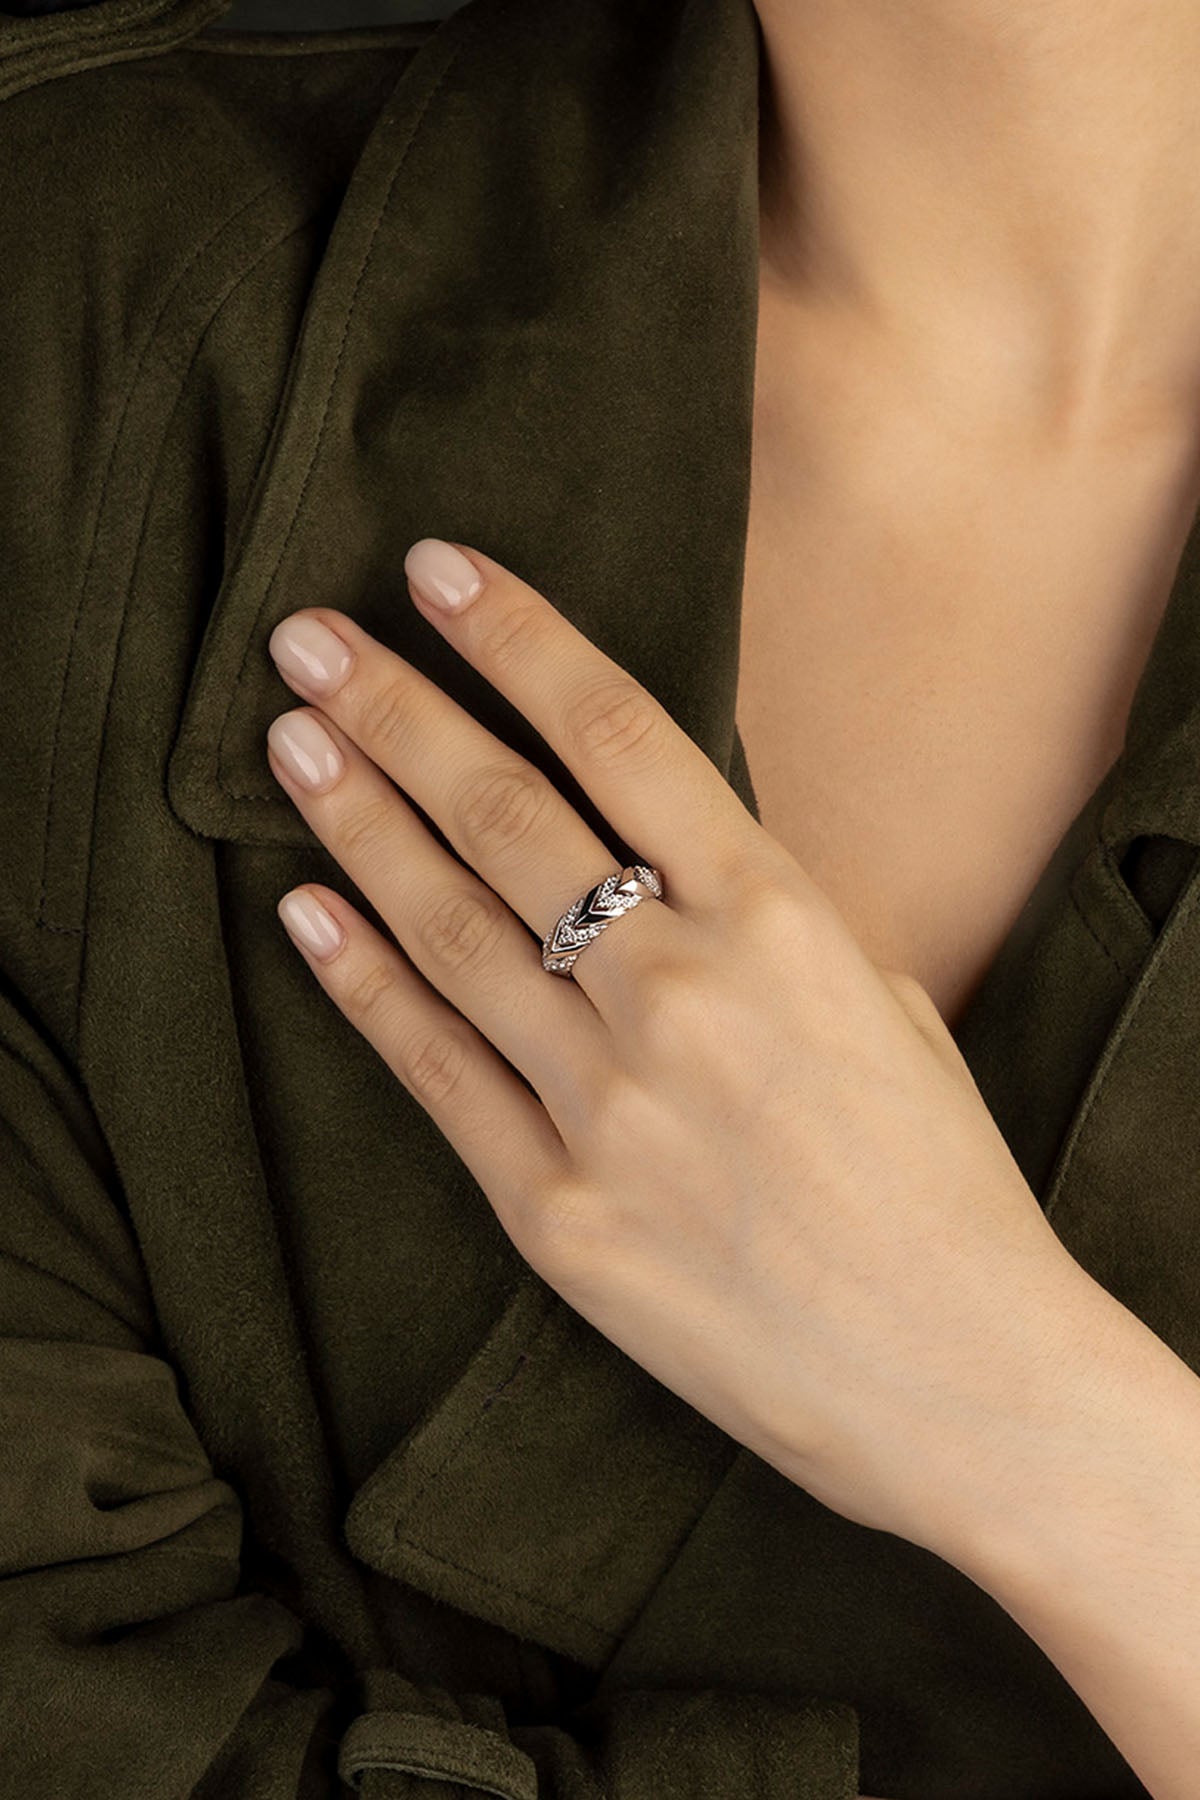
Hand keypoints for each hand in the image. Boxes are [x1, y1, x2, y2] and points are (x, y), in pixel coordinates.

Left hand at [263, 536, 1103, 1566]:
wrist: (965, 1381)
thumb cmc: (942, 1185)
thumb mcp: (884, 1002)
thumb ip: (766, 919)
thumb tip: (660, 857)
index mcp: (784, 923)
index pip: (620, 733)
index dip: (515, 638)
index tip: (435, 573)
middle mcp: (683, 995)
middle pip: (506, 814)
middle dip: (395, 709)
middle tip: (302, 636)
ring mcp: (610, 1107)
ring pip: (451, 929)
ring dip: (358, 823)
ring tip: (288, 741)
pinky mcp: (558, 1214)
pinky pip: (436, 1076)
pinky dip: (363, 987)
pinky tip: (306, 911)